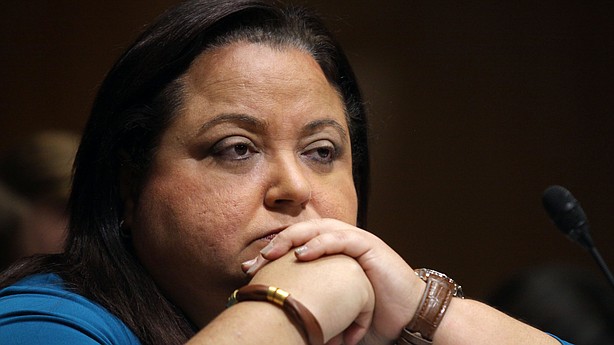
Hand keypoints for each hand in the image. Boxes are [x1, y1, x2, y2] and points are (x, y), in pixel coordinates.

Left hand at [243, 218, 425, 343]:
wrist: (409, 318)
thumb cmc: (374, 314)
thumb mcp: (336, 307)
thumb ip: (314, 304)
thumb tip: (281, 320)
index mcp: (331, 254)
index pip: (296, 246)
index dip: (272, 254)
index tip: (249, 272)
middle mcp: (341, 243)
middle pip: (302, 232)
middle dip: (276, 244)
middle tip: (254, 261)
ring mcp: (356, 241)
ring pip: (319, 228)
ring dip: (293, 238)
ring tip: (272, 252)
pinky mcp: (370, 246)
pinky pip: (342, 238)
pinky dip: (321, 243)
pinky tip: (303, 254)